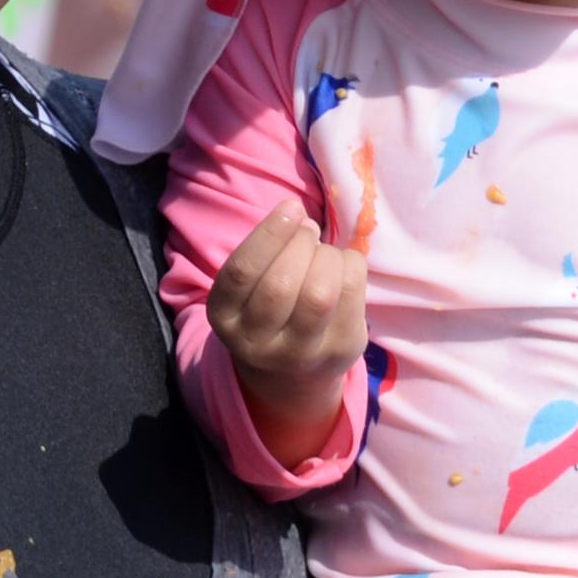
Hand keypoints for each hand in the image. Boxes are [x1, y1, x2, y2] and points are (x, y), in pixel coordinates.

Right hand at [207, 202, 368, 388]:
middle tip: (308, 232)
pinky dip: (351, 265)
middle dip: (302, 244)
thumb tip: (302, 220)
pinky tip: (342, 267)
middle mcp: (257, 344)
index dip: (270, 233)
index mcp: (225, 317)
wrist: (289, 371)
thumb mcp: (249, 284)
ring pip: (319, 295)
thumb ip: (268, 251)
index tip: (292, 207)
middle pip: (281, 284)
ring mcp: (300, 354)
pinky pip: (352, 296)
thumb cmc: (267, 307)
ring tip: (324, 253)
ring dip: (327, 257)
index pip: (242, 272)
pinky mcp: (340, 352)